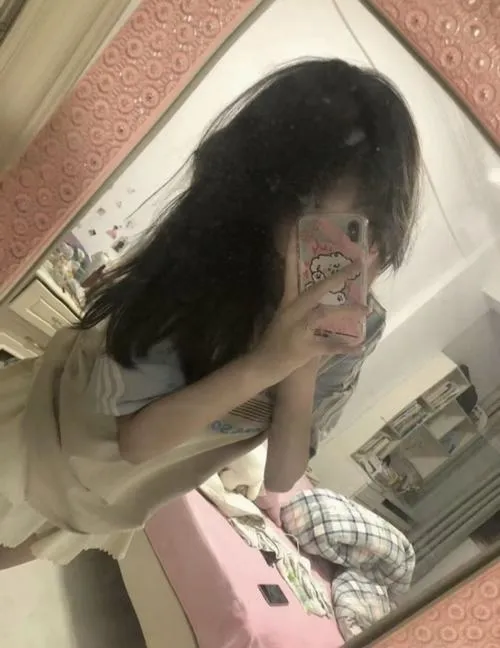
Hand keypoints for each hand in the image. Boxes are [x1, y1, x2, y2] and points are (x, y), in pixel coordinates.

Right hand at [251, 229, 366, 382]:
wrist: (262, 366)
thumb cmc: (275, 341)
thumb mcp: (284, 317)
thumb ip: (300, 304)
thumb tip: (318, 290)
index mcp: (287, 303)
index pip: (291, 273)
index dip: (295, 252)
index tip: (299, 231)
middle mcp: (293, 312)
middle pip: (317, 289)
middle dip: (339, 275)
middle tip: (359, 263)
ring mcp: (298, 329)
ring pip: (324, 313)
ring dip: (346, 310)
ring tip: (366, 308)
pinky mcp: (304, 348)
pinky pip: (328, 346)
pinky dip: (344, 347)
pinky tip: (359, 346)